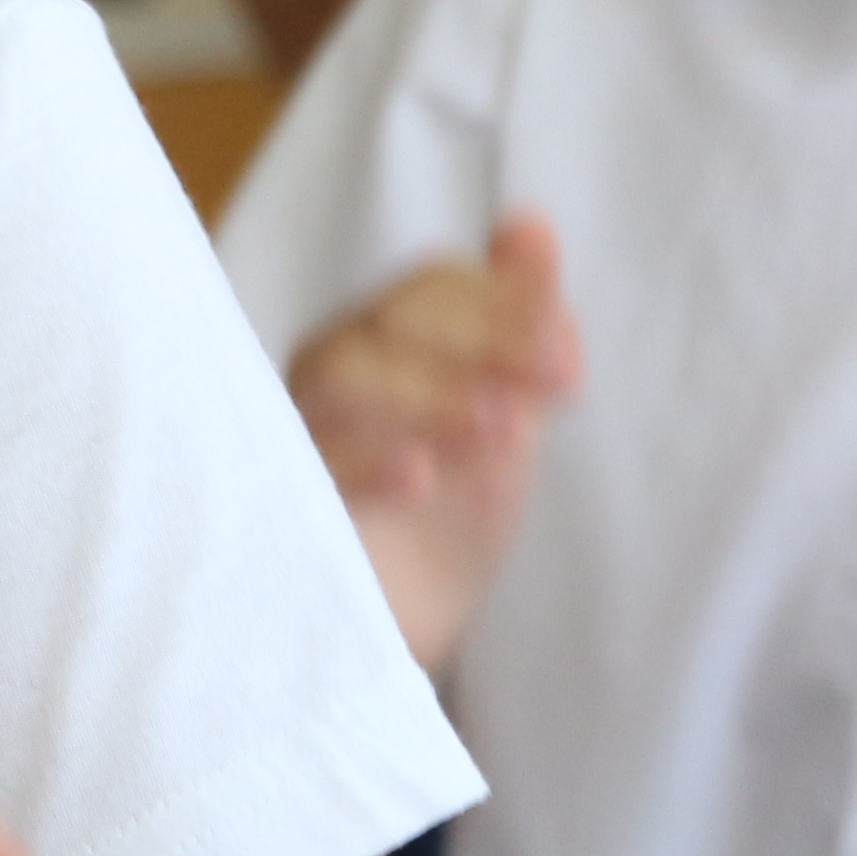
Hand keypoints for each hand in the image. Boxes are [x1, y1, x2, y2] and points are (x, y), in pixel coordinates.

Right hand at [288, 214, 576, 672]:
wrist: (402, 631)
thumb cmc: (446, 516)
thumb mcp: (504, 419)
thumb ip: (516, 322)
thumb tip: (529, 224)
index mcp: (384, 343)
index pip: (432, 288)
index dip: (505, 308)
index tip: (572, 361)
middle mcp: (333, 373)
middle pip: (389, 322)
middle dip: (478, 343)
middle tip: (551, 386)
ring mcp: (301, 431)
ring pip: (346, 377)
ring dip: (431, 395)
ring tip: (503, 430)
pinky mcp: (284, 501)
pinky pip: (311, 463)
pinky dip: (368, 463)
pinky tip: (422, 475)